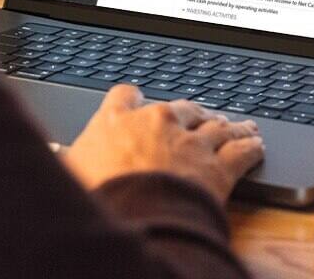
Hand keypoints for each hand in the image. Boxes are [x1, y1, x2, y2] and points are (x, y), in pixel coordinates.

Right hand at [62, 85, 264, 202]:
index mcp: (117, 120)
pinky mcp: (219, 166)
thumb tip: (57, 161)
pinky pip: (243, 149)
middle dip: (193, 114)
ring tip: (241, 126)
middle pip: (182, 107)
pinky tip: (256, 146)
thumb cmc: (98, 200)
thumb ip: (71, 161)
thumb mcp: (69, 176)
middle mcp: (158, 122)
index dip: (135, 99)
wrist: (136, 218)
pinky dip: (251, 146)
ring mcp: (191, 141)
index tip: (140, 102)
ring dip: (230, 125)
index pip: (125, 95)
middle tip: (201, 119)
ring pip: (218, 124)